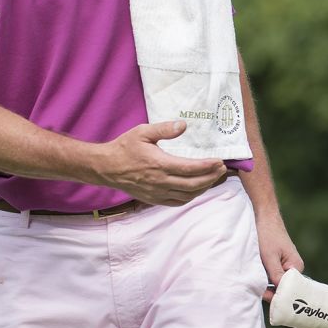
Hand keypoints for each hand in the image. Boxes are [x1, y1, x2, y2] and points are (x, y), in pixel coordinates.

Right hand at [95, 121, 229, 205]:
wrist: (105, 167)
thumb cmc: (124, 147)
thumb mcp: (142, 132)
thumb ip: (164, 129)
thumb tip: (183, 125)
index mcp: (159, 164)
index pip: (190, 168)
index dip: (208, 166)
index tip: (220, 161)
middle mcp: (160, 181)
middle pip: (193, 184)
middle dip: (211, 177)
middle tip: (222, 170)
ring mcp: (157, 193)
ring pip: (187, 195)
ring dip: (204, 188)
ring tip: (213, 178)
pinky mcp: (153, 199)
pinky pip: (177, 202)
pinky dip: (190, 197)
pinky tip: (197, 189)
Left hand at [253, 207, 303, 287]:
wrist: (263, 216)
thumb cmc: (267, 235)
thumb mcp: (270, 258)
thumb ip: (277, 276)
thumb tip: (281, 294)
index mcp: (296, 267)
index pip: (289, 289)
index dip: (276, 294)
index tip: (262, 294)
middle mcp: (293, 267)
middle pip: (282, 286)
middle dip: (269, 288)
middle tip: (256, 286)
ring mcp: (285, 264)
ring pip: (275, 281)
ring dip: (264, 281)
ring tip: (255, 277)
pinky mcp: (277, 261)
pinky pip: (271, 274)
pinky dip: (263, 275)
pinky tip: (256, 271)